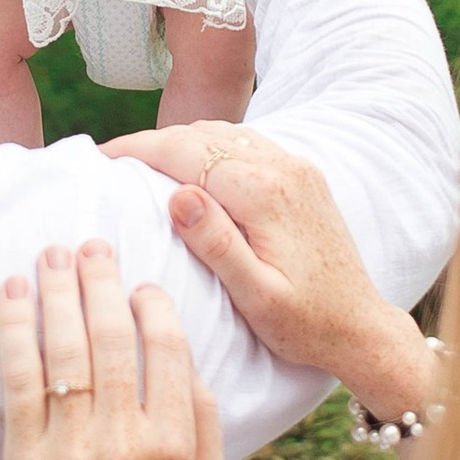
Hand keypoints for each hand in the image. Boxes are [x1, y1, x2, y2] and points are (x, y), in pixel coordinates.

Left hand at [0, 242, 226, 459]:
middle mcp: (127, 446)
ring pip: (66, 350)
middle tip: (88, 243)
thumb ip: (206, 426)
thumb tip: (187, 357)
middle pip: (113, 339)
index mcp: (174, 449)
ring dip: (57, 291)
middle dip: (99, 280)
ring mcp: (73, 453)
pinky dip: (15, 329)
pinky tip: (13, 294)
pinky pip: (19, 379)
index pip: (166, 352)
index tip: (137, 282)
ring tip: (49, 254)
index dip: (151, 306)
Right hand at [100, 129, 437, 424]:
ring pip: (225, 133)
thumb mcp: (256, 296)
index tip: (100, 156)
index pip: (187, 153)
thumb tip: (178, 195)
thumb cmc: (304, 323)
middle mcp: (284, 169)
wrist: (360, 326)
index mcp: (265, 195)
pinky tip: (189, 168)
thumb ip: (217, 245)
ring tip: (141, 163)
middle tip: (109, 159)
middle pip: (203, 136)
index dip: (139, 149)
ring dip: (182, 141)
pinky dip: (210, 146)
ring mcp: (297, 168)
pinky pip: (247, 144)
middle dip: (153, 142)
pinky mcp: (303, 176)